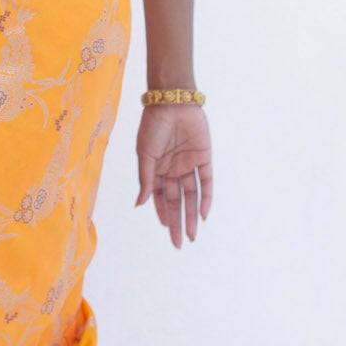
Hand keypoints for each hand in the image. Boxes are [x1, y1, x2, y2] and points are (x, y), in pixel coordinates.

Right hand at [135, 104, 211, 250]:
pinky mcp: (204, 157)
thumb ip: (145, 179)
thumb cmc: (153, 125)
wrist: (172, 102)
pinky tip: (204, 214)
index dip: (163, 213)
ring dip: (192, 215)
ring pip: (191, 195)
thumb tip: (138, 204)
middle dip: (178, 221)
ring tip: (193, 234)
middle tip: (180, 243)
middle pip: (176, 200)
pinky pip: (206, 182)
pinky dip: (206, 198)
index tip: (167, 230)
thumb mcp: (144, 154)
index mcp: (157, 168)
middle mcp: (173, 168)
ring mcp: (189, 163)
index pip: (160, 197)